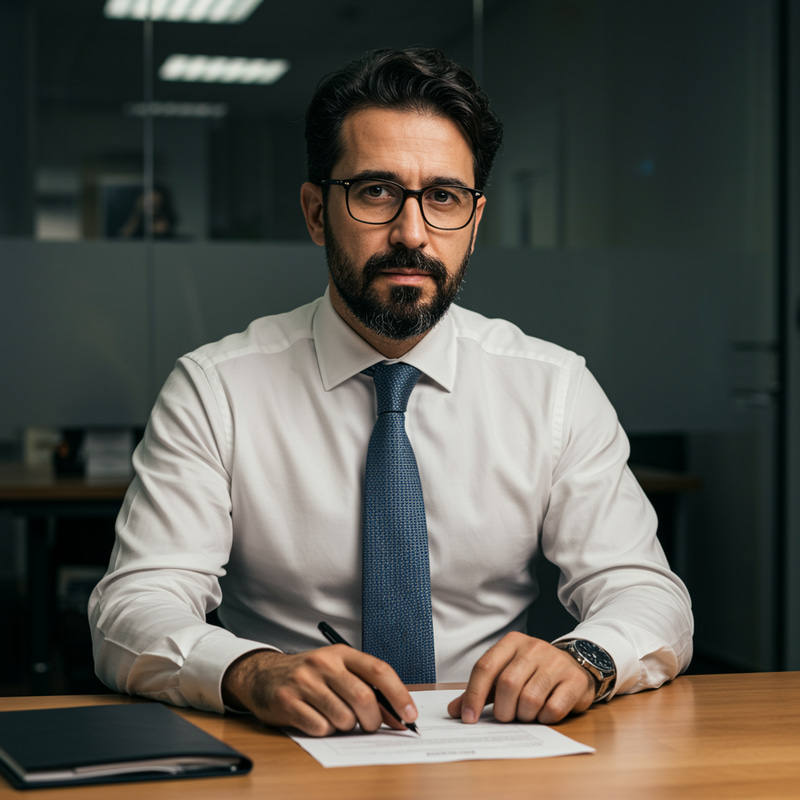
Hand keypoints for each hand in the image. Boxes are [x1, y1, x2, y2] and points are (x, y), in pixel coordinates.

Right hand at [221, 646, 417, 736]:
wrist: (263, 675)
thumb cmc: (310, 675)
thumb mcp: (337, 669)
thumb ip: (365, 685)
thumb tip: (397, 714)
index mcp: (342, 653)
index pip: (378, 670)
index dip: (399, 695)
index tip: (409, 714)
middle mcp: (324, 663)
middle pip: (363, 697)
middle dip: (373, 720)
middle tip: (370, 725)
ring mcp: (304, 681)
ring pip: (343, 717)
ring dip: (347, 726)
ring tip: (337, 719)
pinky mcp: (287, 700)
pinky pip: (320, 728)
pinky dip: (326, 731)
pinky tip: (317, 720)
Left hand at [447, 632, 594, 724]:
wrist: (575, 664)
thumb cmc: (533, 672)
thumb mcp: (505, 674)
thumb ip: (481, 691)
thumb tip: (455, 711)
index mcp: (511, 642)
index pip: (485, 667)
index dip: (473, 695)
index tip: (468, 718)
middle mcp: (533, 647)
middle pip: (507, 684)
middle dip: (503, 710)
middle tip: (505, 717)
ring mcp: (556, 662)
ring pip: (530, 698)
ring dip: (524, 716)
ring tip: (526, 714)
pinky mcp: (574, 680)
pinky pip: (553, 708)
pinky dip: (545, 719)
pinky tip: (544, 713)